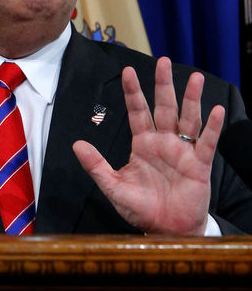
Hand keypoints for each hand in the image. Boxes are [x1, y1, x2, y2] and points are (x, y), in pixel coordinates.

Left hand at [72, 57, 224, 234]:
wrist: (165, 230)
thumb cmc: (140, 207)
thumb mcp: (113, 186)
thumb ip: (96, 165)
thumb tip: (76, 144)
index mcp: (142, 143)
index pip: (137, 111)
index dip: (133, 92)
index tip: (127, 70)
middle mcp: (163, 142)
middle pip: (164, 107)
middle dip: (163, 84)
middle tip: (164, 61)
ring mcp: (183, 151)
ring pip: (188, 119)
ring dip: (192, 98)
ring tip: (196, 77)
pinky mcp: (199, 165)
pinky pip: (206, 142)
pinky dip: (212, 126)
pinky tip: (215, 109)